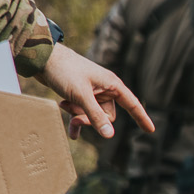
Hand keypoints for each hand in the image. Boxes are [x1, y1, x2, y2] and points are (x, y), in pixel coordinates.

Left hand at [39, 45, 155, 141]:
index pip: (132, 104)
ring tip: (64, 108)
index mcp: (112, 84)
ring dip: (79, 116)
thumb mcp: (81, 96)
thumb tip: (109, 135)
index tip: (151, 131)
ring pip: (93, 115)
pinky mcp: (80, 94)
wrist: (42, 58)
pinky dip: (75, 117)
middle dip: (91, 119)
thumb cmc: (64, 71)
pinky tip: (68, 123)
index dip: (142, 118)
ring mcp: (92, 92)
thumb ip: (95, 116)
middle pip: (107, 115)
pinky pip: (83, 112)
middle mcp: (105, 88)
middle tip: (74, 117)